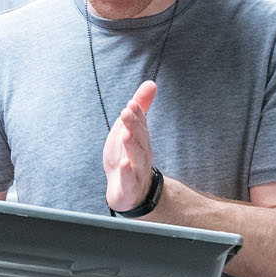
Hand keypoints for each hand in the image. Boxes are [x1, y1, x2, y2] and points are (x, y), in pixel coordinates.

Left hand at [103, 81, 157, 212]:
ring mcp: (137, 171)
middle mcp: (142, 154)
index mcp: (141, 140)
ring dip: (131, 145)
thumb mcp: (130, 130)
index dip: (136, 114)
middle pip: (139, 138)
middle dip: (133, 125)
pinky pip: (130, 180)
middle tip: (126, 112)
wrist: (129, 193)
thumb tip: (151, 83)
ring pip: (136, 158)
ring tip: (125, 135)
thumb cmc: (127, 157)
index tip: (131, 103)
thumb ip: (140, 109)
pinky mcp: (130, 187)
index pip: (140, 124)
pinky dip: (127, 173)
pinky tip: (124, 164)